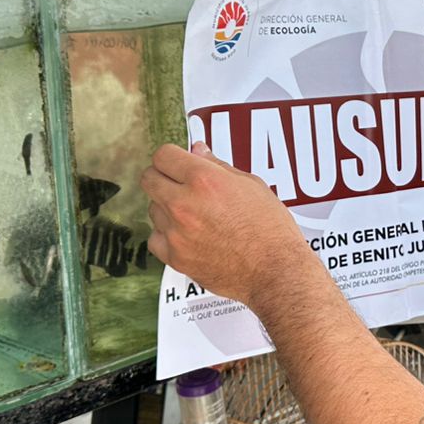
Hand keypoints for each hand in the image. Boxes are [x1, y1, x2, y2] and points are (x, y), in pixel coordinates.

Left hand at [141, 143, 324, 312]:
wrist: (275, 271)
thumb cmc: (270, 229)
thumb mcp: (251, 185)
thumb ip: (218, 166)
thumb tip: (198, 151)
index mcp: (204, 180)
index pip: (163, 155)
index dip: (172, 157)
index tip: (178, 163)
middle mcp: (184, 204)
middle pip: (149, 179)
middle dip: (162, 177)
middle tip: (179, 184)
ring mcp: (176, 232)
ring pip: (153, 209)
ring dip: (167, 207)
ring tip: (194, 215)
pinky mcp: (175, 257)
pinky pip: (155, 238)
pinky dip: (167, 235)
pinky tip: (187, 235)